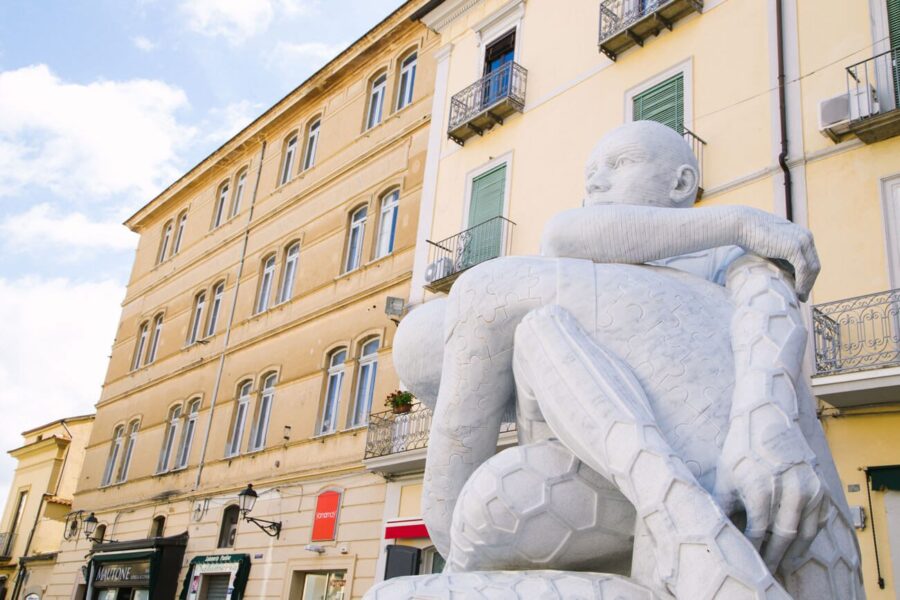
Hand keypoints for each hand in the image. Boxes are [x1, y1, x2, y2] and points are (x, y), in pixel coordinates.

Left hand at [714, 417, 826, 573]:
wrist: (767, 417)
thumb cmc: (740, 448)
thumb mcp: (725, 476)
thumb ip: (724, 507)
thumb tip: (717, 533)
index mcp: (760, 488)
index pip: (757, 533)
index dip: (752, 552)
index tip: (746, 564)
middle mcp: (788, 490)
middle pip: (782, 538)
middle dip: (773, 559)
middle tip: (764, 573)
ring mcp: (808, 489)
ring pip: (804, 534)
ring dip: (793, 554)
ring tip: (781, 567)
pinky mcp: (821, 488)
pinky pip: (817, 522)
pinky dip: (808, 538)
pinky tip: (796, 549)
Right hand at [739, 209, 819, 300]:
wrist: (742, 224)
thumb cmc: (750, 234)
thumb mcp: (771, 244)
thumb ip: (780, 254)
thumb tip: (782, 270)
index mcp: (802, 234)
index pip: (811, 259)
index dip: (808, 275)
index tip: (801, 288)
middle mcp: (806, 237)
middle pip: (815, 265)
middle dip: (810, 282)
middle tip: (802, 296)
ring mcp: (802, 241)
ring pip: (812, 269)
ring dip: (807, 285)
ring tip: (800, 297)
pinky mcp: (794, 247)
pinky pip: (803, 270)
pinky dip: (802, 283)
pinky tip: (797, 292)